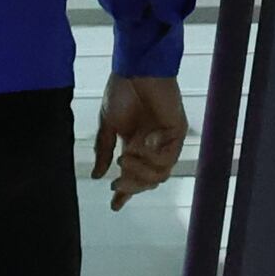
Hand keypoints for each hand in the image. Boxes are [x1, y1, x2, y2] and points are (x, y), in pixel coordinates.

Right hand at [94, 74, 187, 208]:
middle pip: (148, 180)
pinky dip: (152, 157)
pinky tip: (140, 145)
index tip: (114, 206)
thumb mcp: (107, 125)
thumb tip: (97, 175)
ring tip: (124, 160)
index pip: (132, 174)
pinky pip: (167, 158)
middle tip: (116, 185)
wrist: (135, 69)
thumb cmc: (121, 91)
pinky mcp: (177, 133)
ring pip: (159, 174)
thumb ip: (104, 150)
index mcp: (135, 144)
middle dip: (131, 186)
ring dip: (140, 172)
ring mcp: (166, 140)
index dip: (125, 191)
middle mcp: (152, 146)